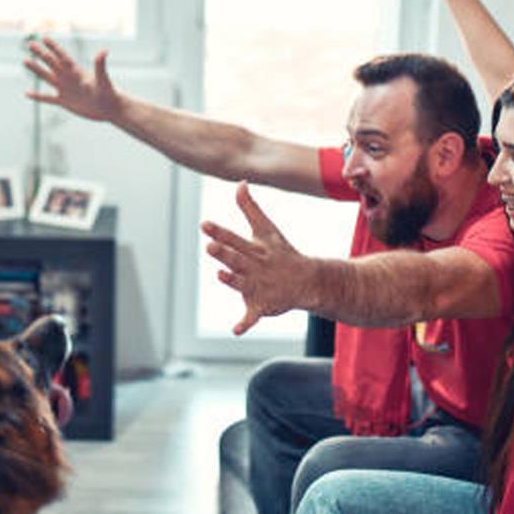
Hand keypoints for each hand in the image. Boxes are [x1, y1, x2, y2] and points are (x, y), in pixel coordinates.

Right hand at [23, 37, 121, 120]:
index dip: (54, 47)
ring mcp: (65, 90)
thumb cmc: (109, 93)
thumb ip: (100, 65)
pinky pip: (47, 98)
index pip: (62, 56)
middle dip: (41, 53)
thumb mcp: (102, 79)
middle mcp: (69, 78)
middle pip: (52, 63)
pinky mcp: (64, 102)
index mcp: (77, 71)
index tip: (44, 37)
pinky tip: (26, 93)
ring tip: (25, 60)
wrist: (110, 109)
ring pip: (47, 77)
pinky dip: (38, 96)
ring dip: (36, 69)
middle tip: (30, 43)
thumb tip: (104, 50)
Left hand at [200, 182, 313, 334]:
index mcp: (255, 249)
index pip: (235, 239)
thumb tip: (240, 182)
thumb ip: (249, 207)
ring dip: (233, 280)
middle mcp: (255, 267)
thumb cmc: (282, 252)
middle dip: (224, 253)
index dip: (219, 232)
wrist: (308, 280)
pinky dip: (245, 323)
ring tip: (221, 275)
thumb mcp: (267, 228)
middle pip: (237, 259)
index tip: (204, 225)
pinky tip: (236, 330)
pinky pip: (252, 316)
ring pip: (243, 284)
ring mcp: (259, 287)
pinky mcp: (261, 306)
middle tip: (209, 246)